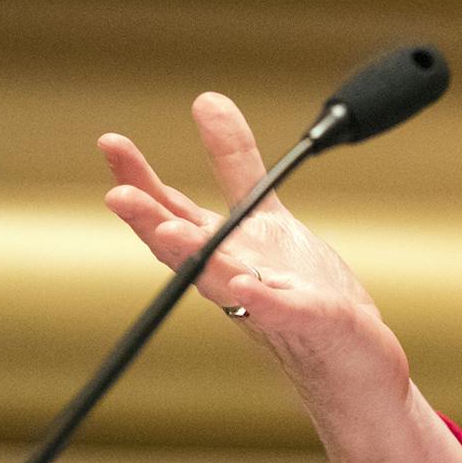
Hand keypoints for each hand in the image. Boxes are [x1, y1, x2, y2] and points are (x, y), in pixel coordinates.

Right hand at [99, 92, 408, 409]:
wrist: (350, 361)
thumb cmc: (302, 292)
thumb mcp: (267, 217)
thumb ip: (235, 164)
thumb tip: (206, 101)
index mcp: (223, 251)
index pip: (172, 214)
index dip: (141, 181)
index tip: (111, 143)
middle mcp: (235, 279)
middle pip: (186, 251)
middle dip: (151, 224)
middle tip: (118, 197)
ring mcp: (270, 305)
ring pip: (223, 283)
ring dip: (196, 259)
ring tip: (170, 232)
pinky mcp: (313, 324)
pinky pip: (285, 311)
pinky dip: (265, 299)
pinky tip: (246, 285)